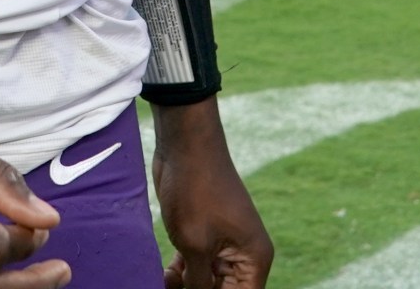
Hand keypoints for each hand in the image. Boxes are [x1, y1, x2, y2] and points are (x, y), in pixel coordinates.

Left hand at [153, 101, 272, 288]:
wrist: (185, 145)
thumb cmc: (196, 191)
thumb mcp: (195, 246)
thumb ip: (199, 283)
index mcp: (254, 259)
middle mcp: (245, 254)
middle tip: (172, 285)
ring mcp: (225, 244)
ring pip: (207, 282)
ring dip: (186, 286)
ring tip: (166, 279)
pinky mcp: (205, 234)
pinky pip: (197, 265)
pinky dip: (182, 272)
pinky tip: (166, 271)